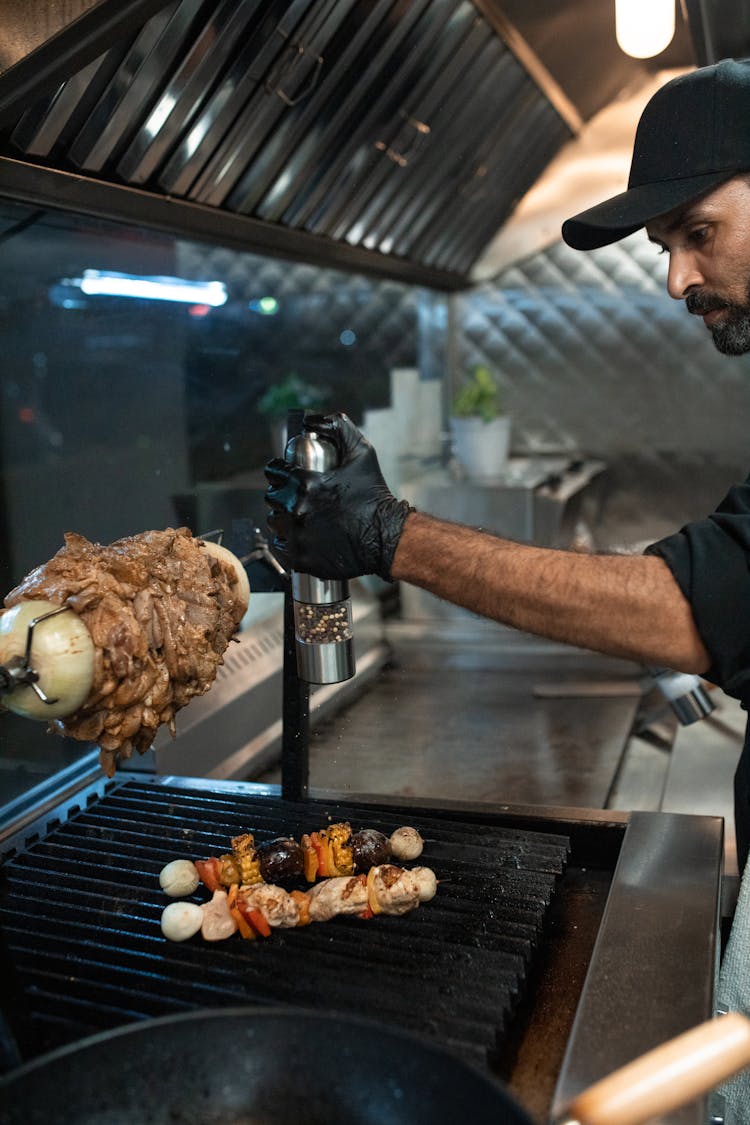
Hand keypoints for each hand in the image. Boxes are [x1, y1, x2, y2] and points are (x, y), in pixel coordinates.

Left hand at [264, 413, 413, 580]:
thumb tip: (313, 420)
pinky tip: (304, 537)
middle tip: (300, 500)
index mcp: (305, 484)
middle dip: (283, 496)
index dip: (281, 472)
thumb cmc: (374, 496)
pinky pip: (280, 547)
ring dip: (284, 519)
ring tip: (302, 519)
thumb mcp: (362, 453)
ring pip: (275, 523)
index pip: (274, 473)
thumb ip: (339, 428)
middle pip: (273, 499)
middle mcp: (297, 510)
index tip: (288, 477)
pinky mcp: (300, 559)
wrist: (386, 537)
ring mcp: (297, 537)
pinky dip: (288, 542)